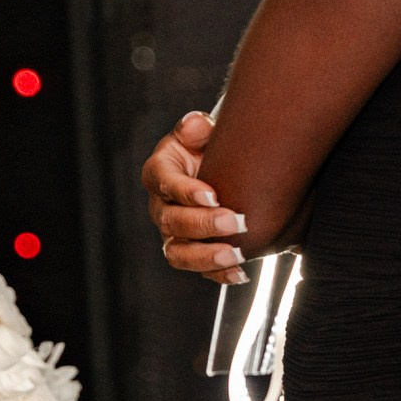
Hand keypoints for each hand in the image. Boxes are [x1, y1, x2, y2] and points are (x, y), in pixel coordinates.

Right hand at [141, 110, 246, 281]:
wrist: (220, 168)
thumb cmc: (207, 148)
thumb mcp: (201, 131)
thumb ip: (197, 127)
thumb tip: (196, 126)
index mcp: (160, 172)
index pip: (164, 183)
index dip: (185, 191)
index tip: (212, 195)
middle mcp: (161, 206)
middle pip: (171, 221)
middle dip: (203, 225)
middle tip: (236, 222)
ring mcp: (173, 233)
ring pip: (178, 252)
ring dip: (206, 257)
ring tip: (235, 255)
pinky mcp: (189, 251)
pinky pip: (199, 269)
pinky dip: (219, 274)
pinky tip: (239, 272)